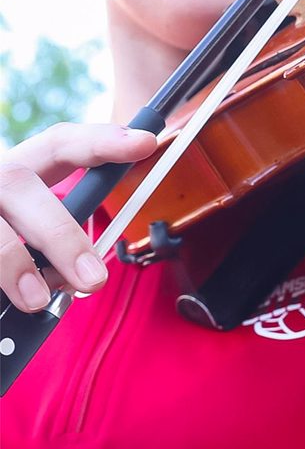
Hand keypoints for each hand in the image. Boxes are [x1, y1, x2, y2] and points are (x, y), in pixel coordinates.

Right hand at [0, 124, 157, 310]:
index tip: (146, 143)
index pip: (61, 142)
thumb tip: (84, 278)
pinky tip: (4, 307)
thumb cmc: (6, 231)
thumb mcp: (29, 221)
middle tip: (93, 279)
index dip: (102, 141)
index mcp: (20, 168)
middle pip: (21, 185)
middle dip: (60, 234)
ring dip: (14, 262)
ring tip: (37, 300)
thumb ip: (57, 237)